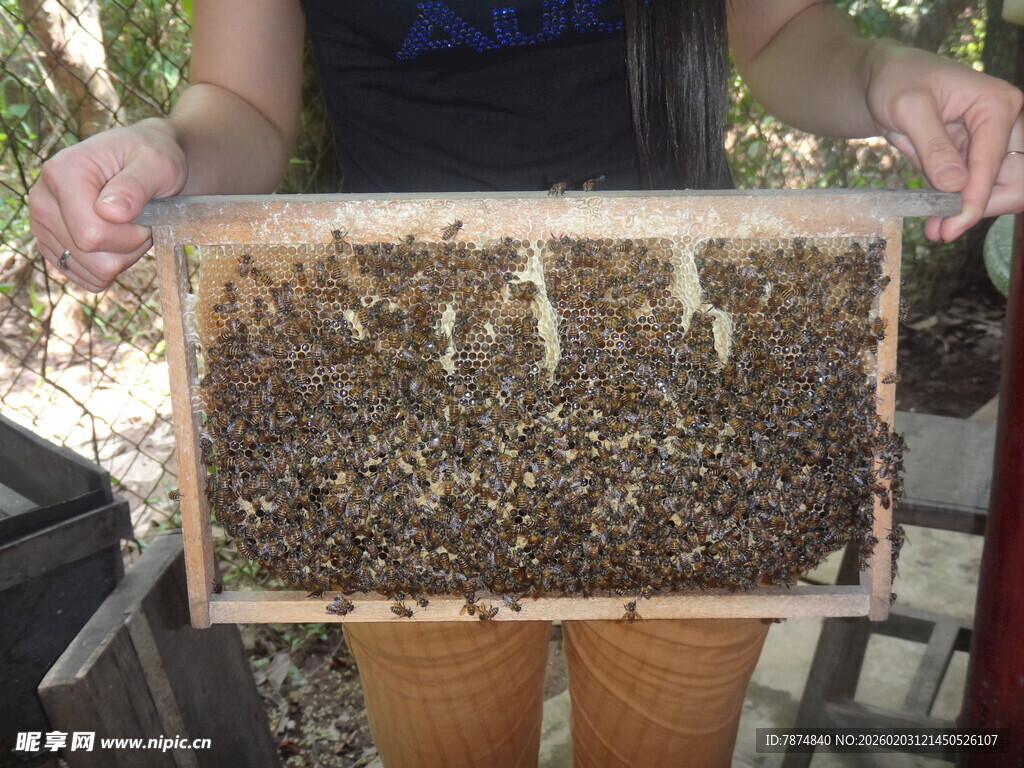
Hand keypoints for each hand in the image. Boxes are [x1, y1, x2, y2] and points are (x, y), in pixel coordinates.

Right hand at [28, 119, 187, 291]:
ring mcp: (43, 225)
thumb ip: (136, 185)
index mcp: (62, 173)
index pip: (92, 234)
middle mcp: (43, 199)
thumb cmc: (152, 158)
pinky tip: (117, 241)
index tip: (146, 214)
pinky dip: (111, 266)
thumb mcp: (157, 164)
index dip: (131, 236)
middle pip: (91, 257)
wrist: (145, 161)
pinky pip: (87, 278)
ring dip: (123, 257)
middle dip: (129, 248)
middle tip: (141, 221)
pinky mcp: (53, 245)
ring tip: (129, 227)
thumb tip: (109, 213)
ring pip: (92, 273)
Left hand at [865, 44, 1023, 241]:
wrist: (882, 80)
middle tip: (942, 232)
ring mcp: (991, 141)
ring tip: (934, 230)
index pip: (993, 163)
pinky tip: (935, 217)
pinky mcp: (974, 155)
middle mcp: (1004, 122)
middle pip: (1012, 179)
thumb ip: (933, 145)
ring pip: (996, 189)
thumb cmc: (895, 81)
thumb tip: (954, 184)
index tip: (952, 226)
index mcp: (997, 104)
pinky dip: (957, 204)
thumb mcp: (908, 107)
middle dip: (980, 208)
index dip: (976, 198)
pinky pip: (973, 187)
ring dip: (967, 211)